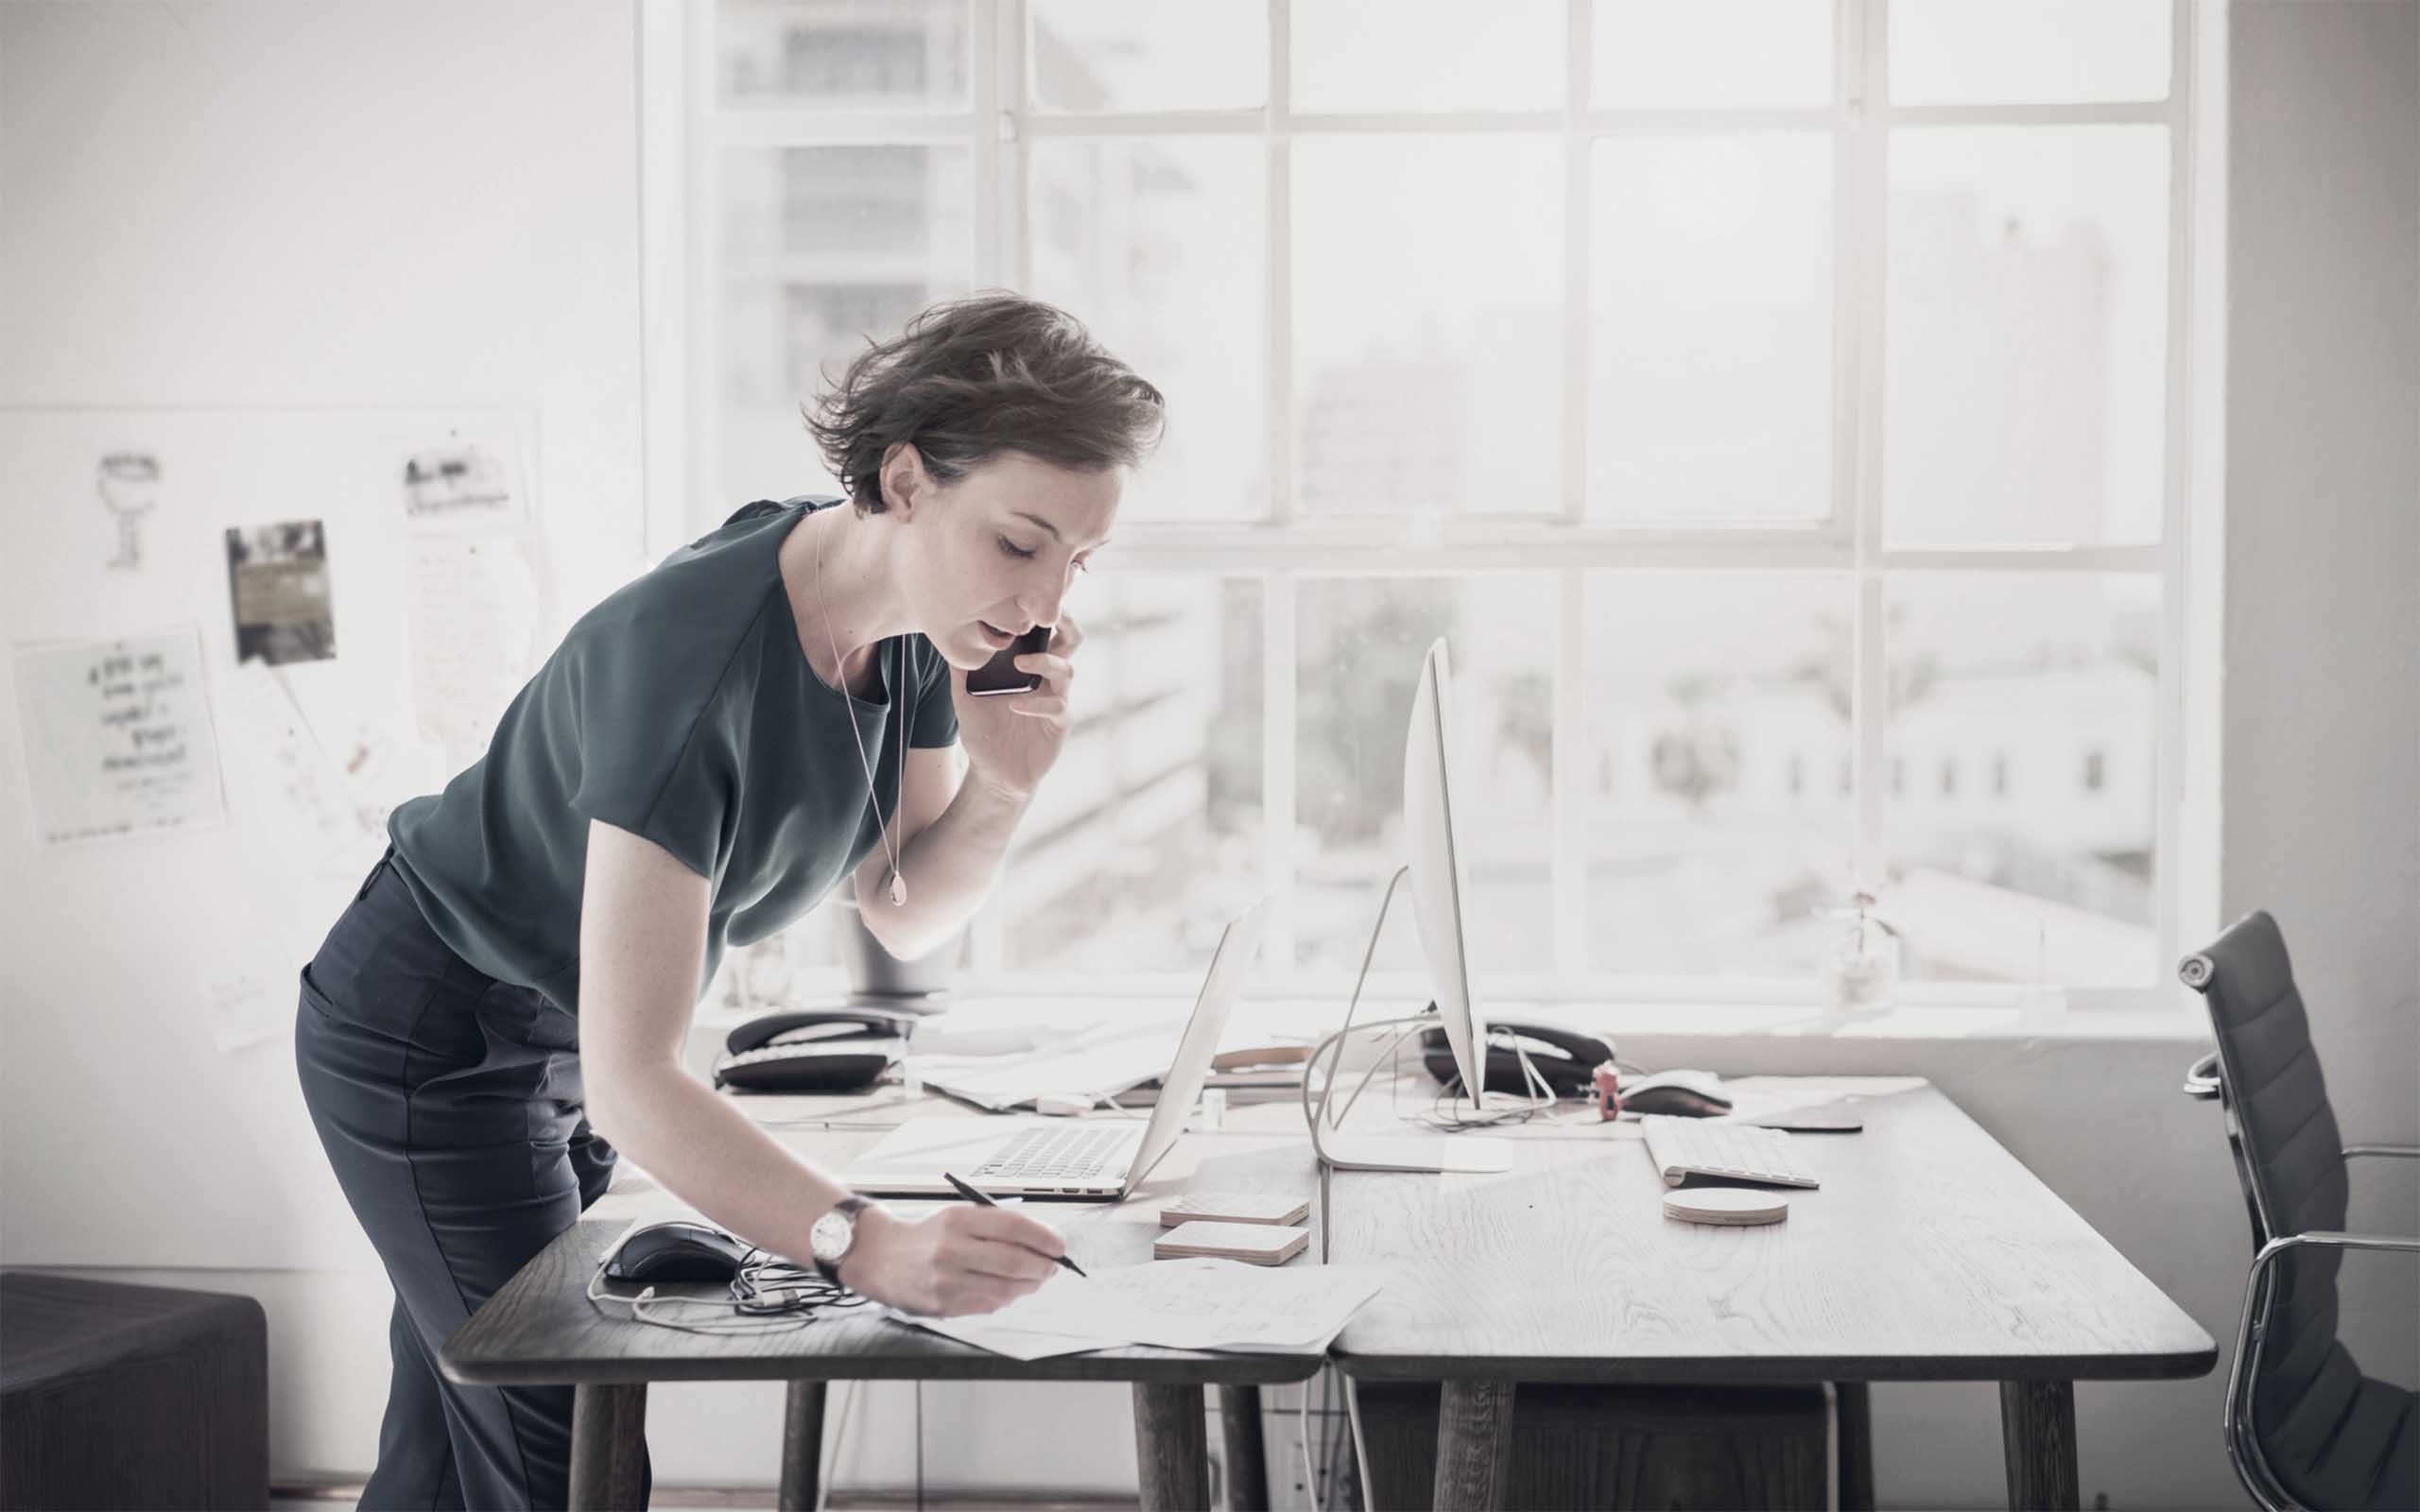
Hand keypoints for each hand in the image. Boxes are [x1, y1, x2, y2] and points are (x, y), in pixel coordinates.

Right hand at [834, 1203, 1068, 1316]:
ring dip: (1029, 1285)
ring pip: (1006, 1289)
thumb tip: (1042, 1243)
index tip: (1059, 1245)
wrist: (881, 1258)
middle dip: (1042, 1266)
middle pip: (1014, 1261)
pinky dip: (1006, 1298)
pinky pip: (989, 1305)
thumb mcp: (959, 1216)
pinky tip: (1008, 1290)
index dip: (1043, 1237)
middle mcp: (952, 1250)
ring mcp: (947, 1281)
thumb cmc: (929, 1235)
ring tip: (1035, 1279)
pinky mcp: (944, 1305)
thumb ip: (997, 1227)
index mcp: (958, 1220)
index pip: (1013, 1227)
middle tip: (1052, 1266)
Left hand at [952, 613, 1083, 803]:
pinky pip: (1058, 706)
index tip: (1028, 596)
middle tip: (1043, 617)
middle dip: (1064, 624)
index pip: (1045, 630)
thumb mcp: (964, 694)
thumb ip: (960, 666)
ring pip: (1067, 670)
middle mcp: (1047, 678)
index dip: (1043, 612)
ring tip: (1020, 662)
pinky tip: (1015, 704)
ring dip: (1045, 661)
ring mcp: (1056, 700)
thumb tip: (946, 632)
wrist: (992, 772)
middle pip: (1071, 640)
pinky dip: (1037, 703)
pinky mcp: (1058, 724)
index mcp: (1029, 665)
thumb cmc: (983, 730)